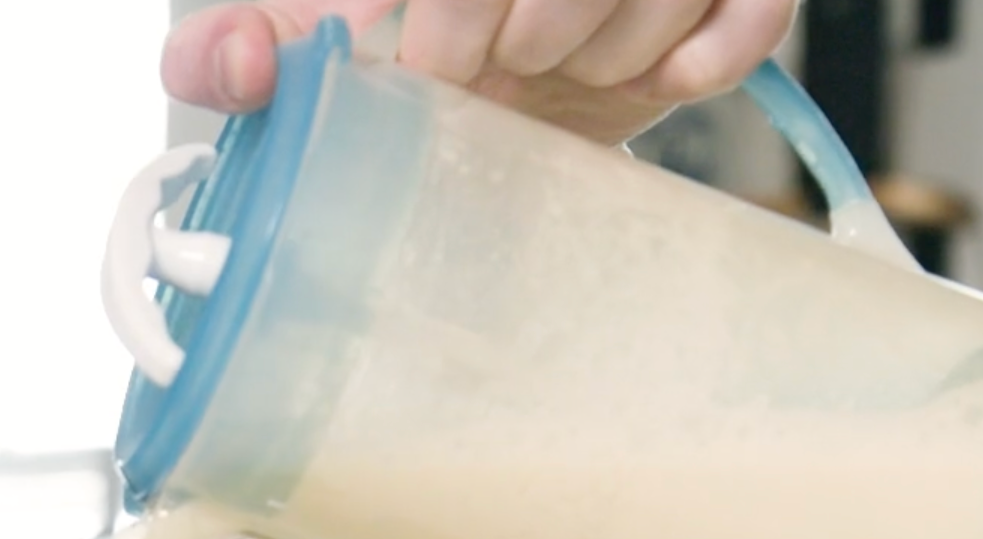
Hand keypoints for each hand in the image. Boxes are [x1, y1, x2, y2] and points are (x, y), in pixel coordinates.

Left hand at [164, 0, 798, 145]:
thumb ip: (229, 49)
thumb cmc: (391, 38)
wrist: (495, 79)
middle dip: (524, 38)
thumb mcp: (300, 36)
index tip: (420, 64)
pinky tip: (653, 83)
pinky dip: (706, 61)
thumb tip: (240, 62)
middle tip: (490, 78)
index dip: (449, 11)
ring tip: (557, 74)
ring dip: (607, 56)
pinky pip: (753, 15)